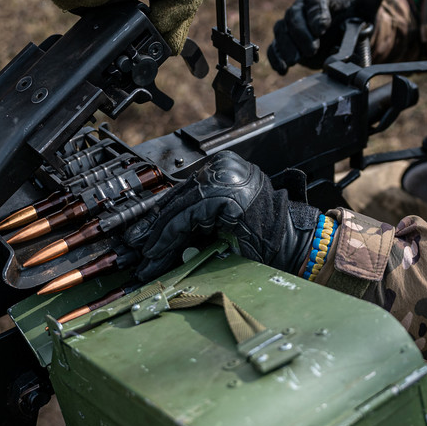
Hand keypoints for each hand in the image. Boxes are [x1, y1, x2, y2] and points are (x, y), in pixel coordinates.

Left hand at [124, 151, 320, 280]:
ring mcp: (223, 178)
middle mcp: (222, 169)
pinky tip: (155, 251)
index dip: (161, 216)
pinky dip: (168, 236)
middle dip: (154, 227)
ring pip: (178, 208)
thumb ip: (197, 222)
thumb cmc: (263, 238)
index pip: (184, 193)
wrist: (292, 244)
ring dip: (158, 236)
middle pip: (178, 198)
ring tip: (144, 256)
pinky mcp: (221, 194)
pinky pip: (184, 216)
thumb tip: (161, 236)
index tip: (142, 235)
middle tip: (134, 247)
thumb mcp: (221, 224)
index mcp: (224, 171)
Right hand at [267, 0, 386, 73]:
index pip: (315, 1)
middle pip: (294, 17)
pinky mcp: (287, 41)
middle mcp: (301, 7)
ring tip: (295, 61)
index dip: (316, 14)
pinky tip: (282, 68)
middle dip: (301, 35)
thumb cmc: (354, 16)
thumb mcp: (365, 8)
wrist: (346, 33)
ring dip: (287, 47)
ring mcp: (292, 25)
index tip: (322, 28)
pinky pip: (275, 46)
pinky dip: (276, 57)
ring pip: (282, 31)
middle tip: (311, 49)